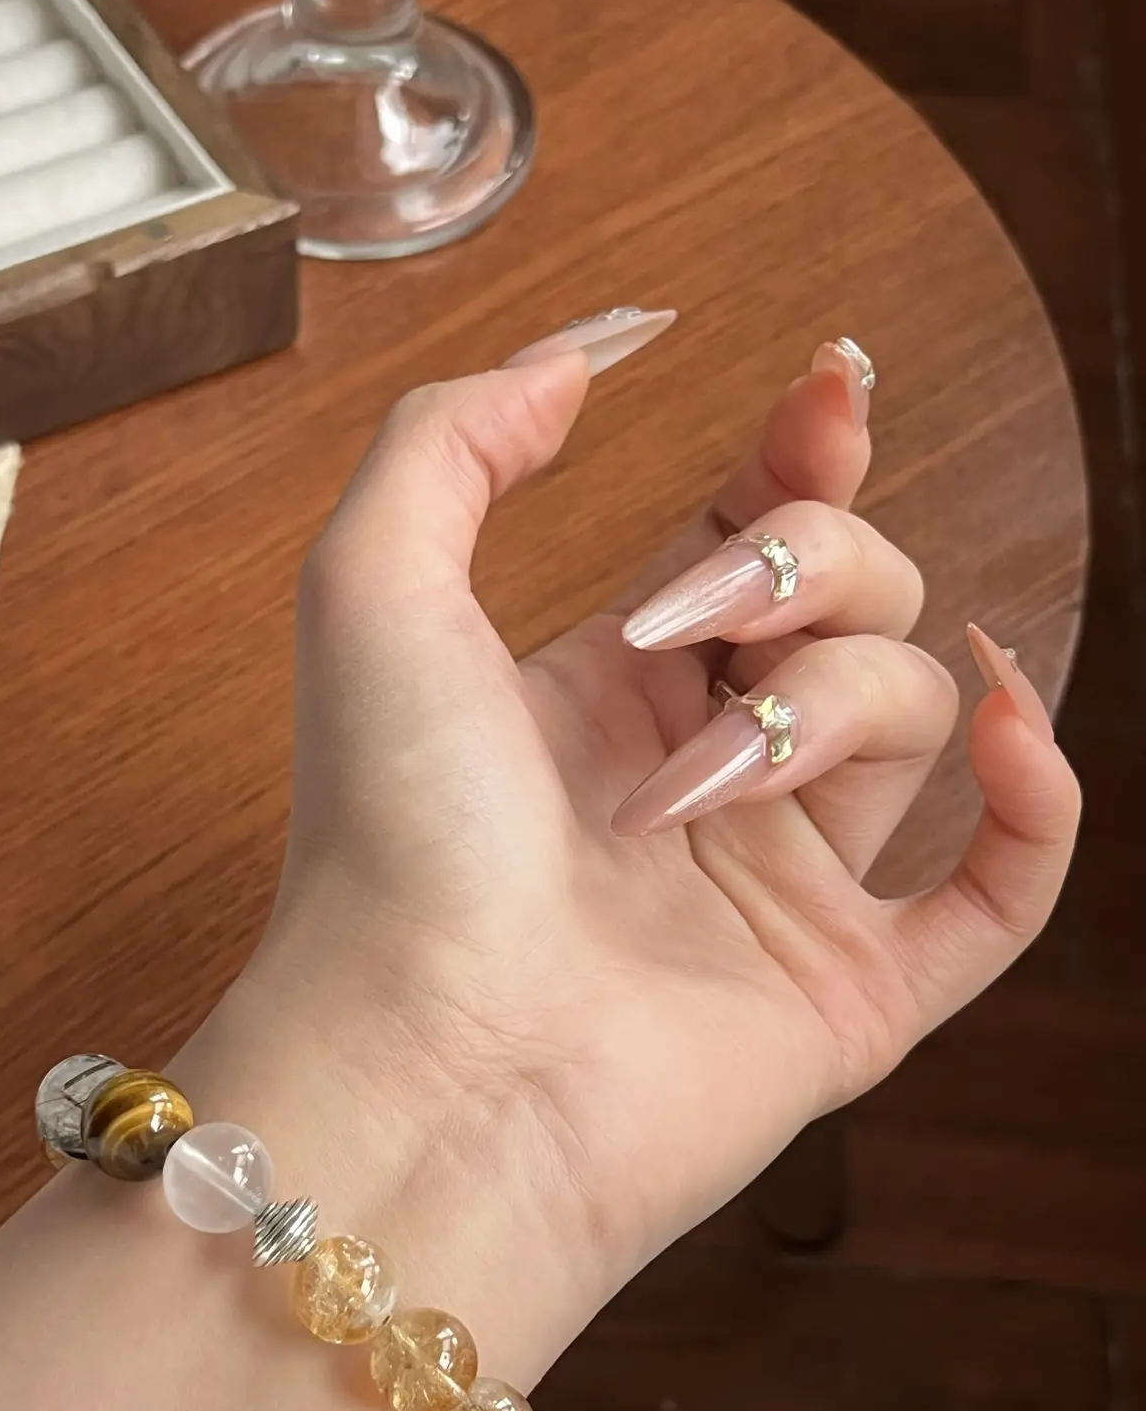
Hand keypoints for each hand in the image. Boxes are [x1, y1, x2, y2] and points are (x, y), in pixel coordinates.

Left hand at [206, 322, 1079, 1315]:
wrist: (429, 1063)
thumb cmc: (388, 839)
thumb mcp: (374, 588)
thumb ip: (458, 440)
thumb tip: (594, 347)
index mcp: (603, 694)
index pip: (749, 539)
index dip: (803, 457)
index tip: (825, 389)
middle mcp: (701, 780)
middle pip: (849, 602)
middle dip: (806, 565)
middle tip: (700, 619)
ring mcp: (781, 893)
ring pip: (910, 716)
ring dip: (830, 705)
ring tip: (694, 790)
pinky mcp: (850, 996)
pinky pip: (999, 892)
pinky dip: (1037, 803)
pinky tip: (1001, 729)